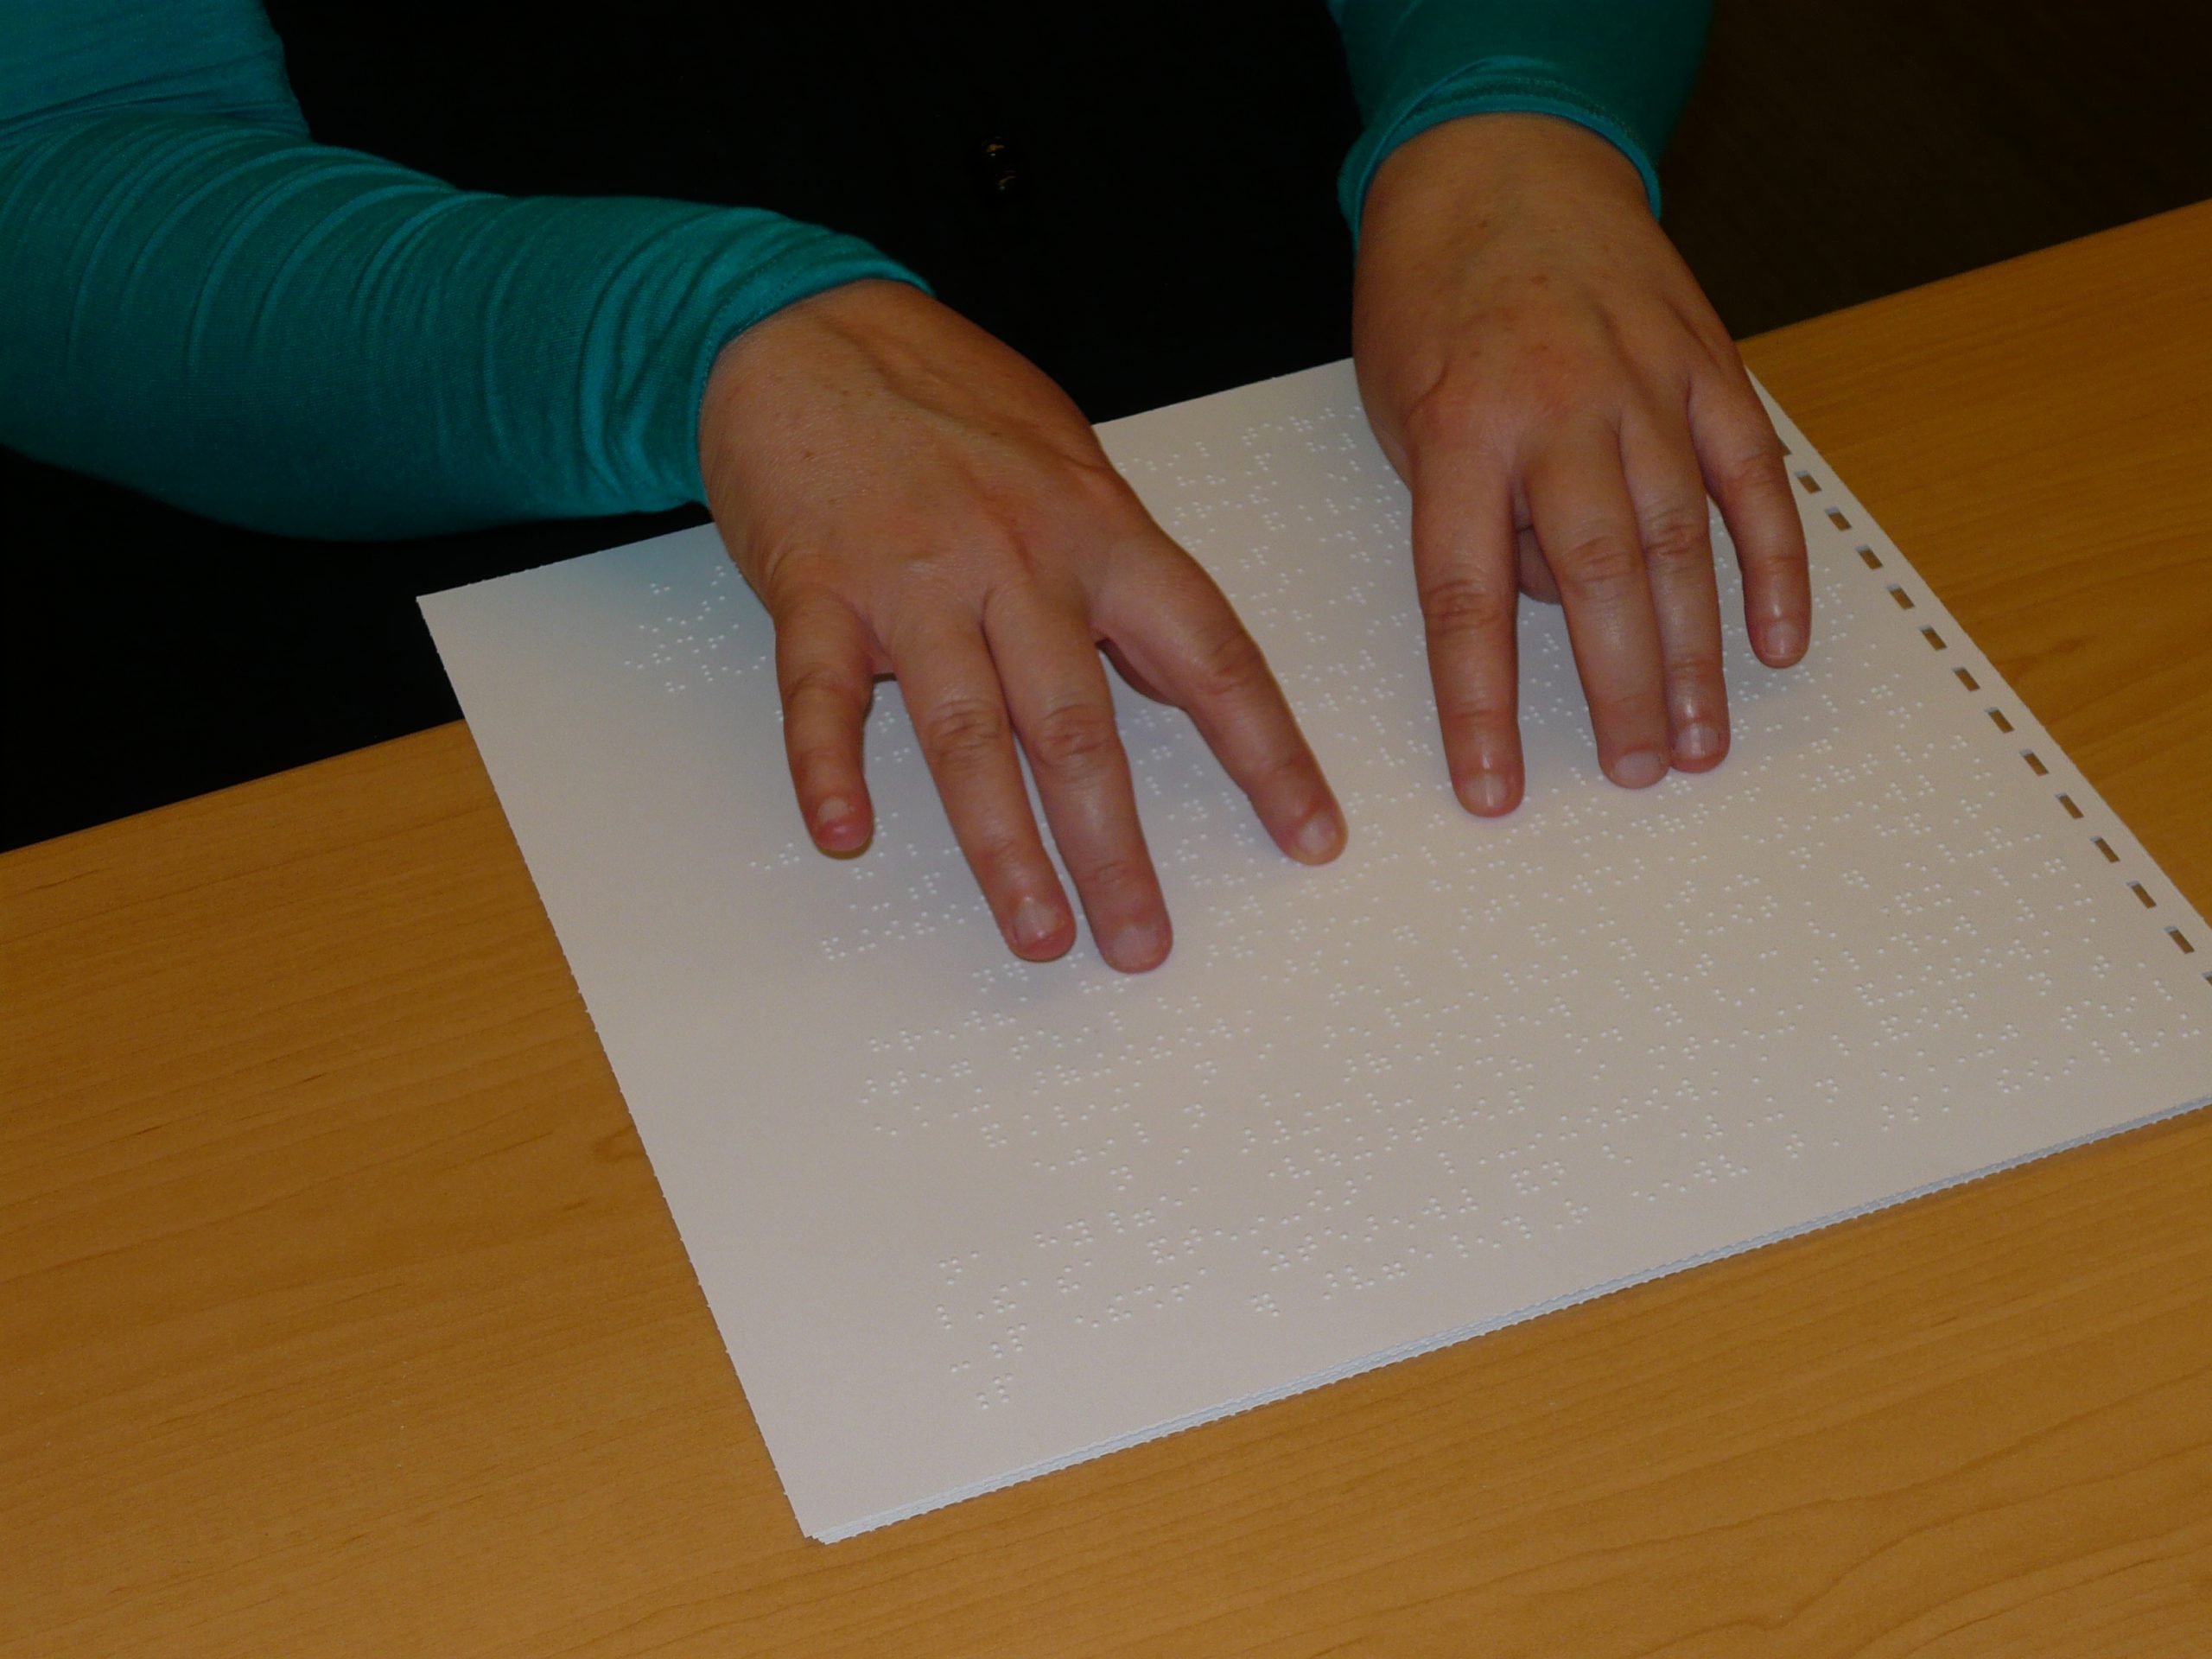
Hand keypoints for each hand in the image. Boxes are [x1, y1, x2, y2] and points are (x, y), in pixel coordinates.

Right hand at [699, 280, 1344, 970]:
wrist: (806, 326)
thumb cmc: (946, 397)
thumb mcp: (1066, 467)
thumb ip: (1117, 570)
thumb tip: (1167, 666)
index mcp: (1100, 532)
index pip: (1210, 655)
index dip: (1268, 754)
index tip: (1313, 837)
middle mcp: (1018, 561)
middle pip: (1081, 727)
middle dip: (1117, 849)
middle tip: (1140, 943)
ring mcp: (913, 577)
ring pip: (966, 733)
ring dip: (1003, 846)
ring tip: (1037, 932)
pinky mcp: (815, 586)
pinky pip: (817, 693)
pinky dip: (827, 766)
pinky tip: (844, 833)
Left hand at [1351, 113, 1810, 813]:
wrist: (1501, 165)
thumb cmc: (1432, 303)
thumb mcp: (1401, 413)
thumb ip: (1471, 513)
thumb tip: (1548, 610)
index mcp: (1459, 433)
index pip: (1464, 599)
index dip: (1480, 705)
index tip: (1493, 789)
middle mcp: (1559, 413)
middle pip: (1595, 578)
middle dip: (1620, 688)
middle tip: (1637, 771)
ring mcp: (1647, 386)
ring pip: (1682, 541)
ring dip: (1696, 653)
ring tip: (1699, 744)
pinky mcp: (1711, 367)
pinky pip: (1753, 478)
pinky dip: (1773, 564)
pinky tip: (1777, 641)